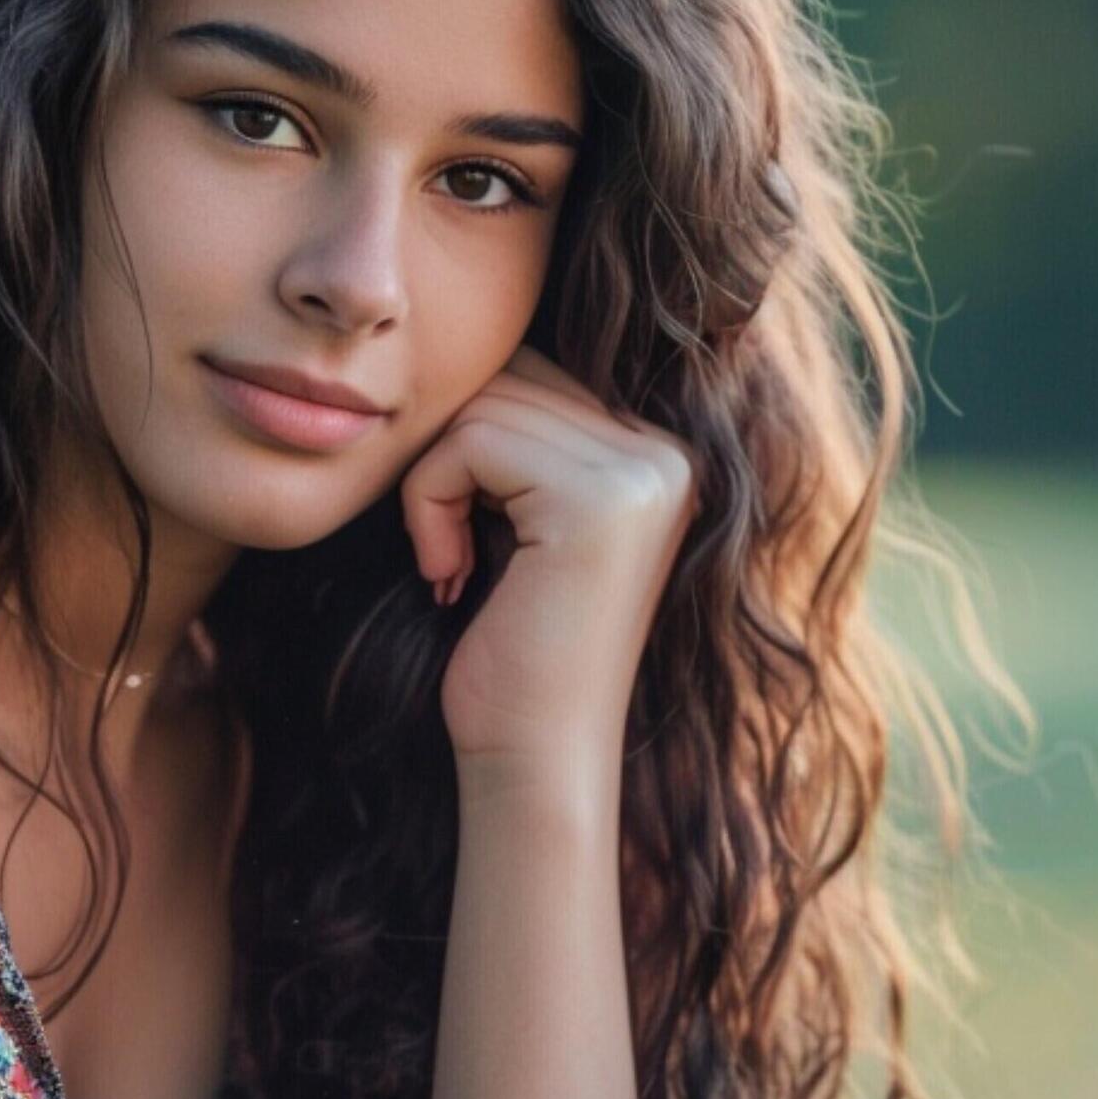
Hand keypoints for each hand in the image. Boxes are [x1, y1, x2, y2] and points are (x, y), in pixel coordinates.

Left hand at [397, 343, 700, 781]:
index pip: (536, 375)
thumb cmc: (508, 652)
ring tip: (448, 564)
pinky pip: (471, 440)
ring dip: (432, 484)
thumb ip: (520, 436)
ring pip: (483, 405)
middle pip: (510, 377)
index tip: (462, 535)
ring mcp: (646, 472)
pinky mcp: (602, 499)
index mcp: (660, 454)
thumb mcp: (517, 522)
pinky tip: (447, 573)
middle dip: (448, 456)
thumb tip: (468, 340)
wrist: (531, 758)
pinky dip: (429, 501)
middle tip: (445, 550)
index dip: (469, 443)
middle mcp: (668, 453)